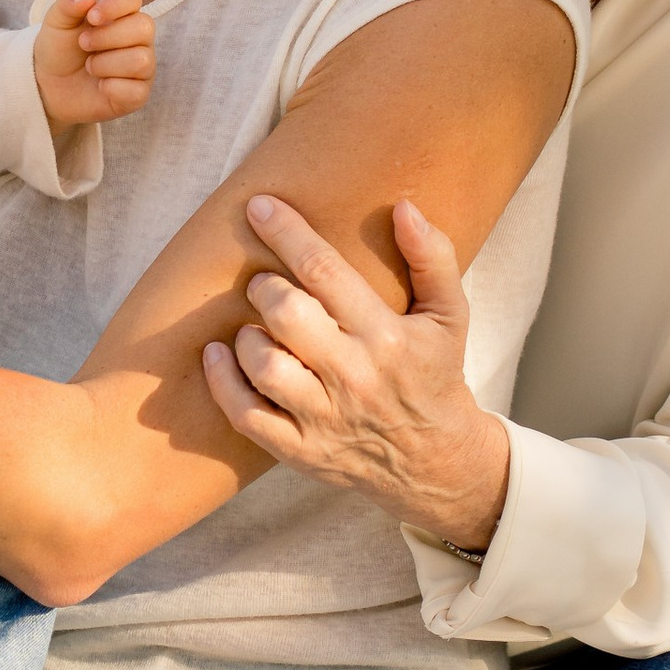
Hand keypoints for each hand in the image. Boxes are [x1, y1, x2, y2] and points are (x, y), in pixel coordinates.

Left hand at [36, 0, 155, 128]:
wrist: (49, 85)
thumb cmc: (59, 48)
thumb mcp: (56, 22)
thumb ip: (68, 3)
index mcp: (121, 13)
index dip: (115, 4)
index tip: (91, 17)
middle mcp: (138, 37)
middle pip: (144, 27)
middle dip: (107, 37)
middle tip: (83, 43)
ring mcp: (142, 66)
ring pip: (140, 60)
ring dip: (105, 64)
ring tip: (90, 66)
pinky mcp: (138, 93)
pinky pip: (136, 90)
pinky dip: (110, 88)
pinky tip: (100, 85)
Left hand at [198, 190, 513, 557]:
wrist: (436, 462)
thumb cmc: (434, 374)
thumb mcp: (450, 315)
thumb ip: (432, 257)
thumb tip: (404, 208)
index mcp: (388, 336)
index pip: (325, 271)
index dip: (287, 233)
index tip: (259, 206)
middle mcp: (355, 377)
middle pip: (287, 315)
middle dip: (265, 287)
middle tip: (265, 284)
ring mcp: (325, 418)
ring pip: (264, 366)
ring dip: (246, 336)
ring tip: (254, 327)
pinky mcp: (301, 450)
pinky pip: (246, 415)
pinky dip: (222, 383)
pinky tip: (219, 355)